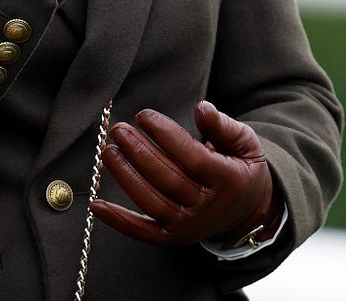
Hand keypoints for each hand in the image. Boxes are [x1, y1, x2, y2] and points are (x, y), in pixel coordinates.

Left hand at [90, 101, 279, 248]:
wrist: (248, 212)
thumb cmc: (242, 169)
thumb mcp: (245, 143)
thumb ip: (223, 126)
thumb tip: (201, 108)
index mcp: (228, 179)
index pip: (191, 156)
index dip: (165, 135)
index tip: (144, 115)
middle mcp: (207, 206)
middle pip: (167, 178)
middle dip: (139, 151)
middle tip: (119, 129)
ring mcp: (189, 225)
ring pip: (151, 201)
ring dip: (126, 176)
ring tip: (109, 152)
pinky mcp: (173, 236)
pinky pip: (142, 232)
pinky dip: (118, 221)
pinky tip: (97, 205)